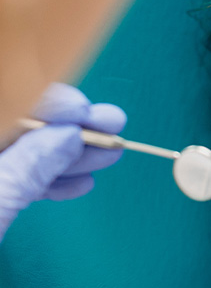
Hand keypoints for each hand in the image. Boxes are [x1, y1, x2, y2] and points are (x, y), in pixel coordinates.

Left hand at [0, 83, 125, 239]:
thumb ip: (30, 165)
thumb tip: (70, 136)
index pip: (18, 103)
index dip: (54, 103)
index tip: (89, 113)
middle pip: (29, 127)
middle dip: (74, 128)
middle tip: (114, 125)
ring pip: (31, 155)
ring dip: (73, 156)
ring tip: (110, 156)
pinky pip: (23, 181)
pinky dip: (53, 183)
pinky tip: (80, 184)